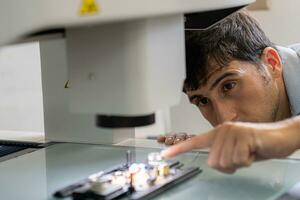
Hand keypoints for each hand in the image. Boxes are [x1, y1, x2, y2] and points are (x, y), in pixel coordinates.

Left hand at [161, 119, 299, 173]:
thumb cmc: (256, 145)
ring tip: (248, 152)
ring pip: (225, 162)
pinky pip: (238, 160)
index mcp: (217, 133)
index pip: (194, 142)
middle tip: (241, 157)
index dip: (179, 149)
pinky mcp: (243, 136)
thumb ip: (222, 155)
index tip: (164, 154)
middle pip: (213, 162)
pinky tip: (253, 151)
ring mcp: (232, 132)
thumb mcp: (235, 152)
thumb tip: (212, 163)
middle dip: (229, 166)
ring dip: (239, 163)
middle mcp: (222, 130)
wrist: (280, 137)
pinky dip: (247, 161)